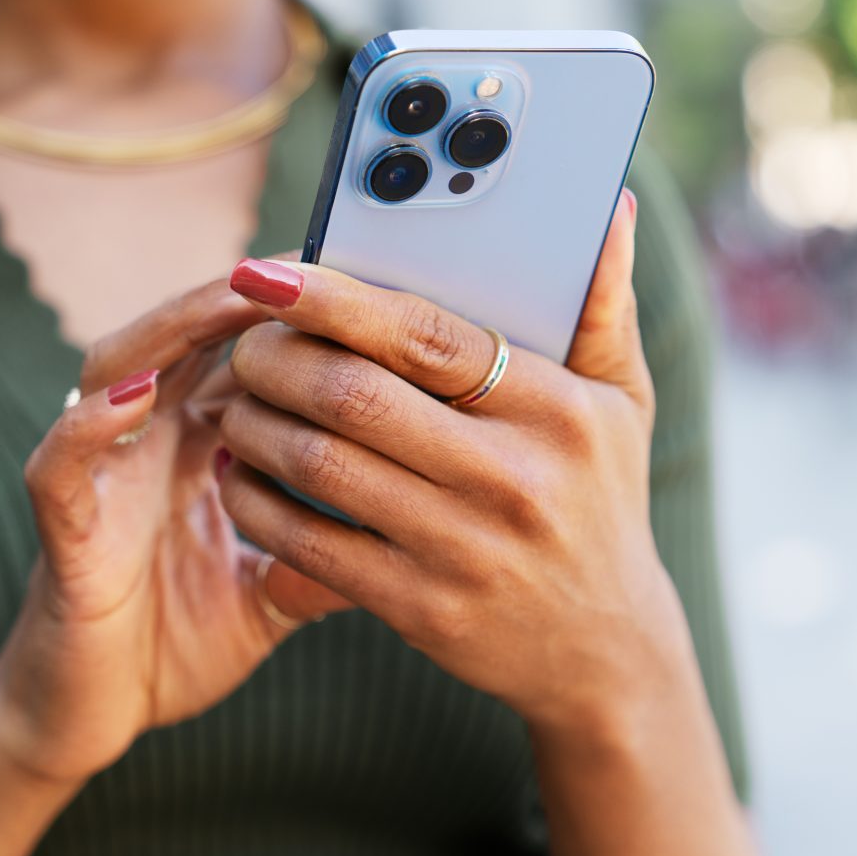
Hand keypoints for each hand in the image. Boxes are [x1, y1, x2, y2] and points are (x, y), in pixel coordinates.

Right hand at [0, 275, 351, 786]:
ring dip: (172, 327)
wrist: (93, 718)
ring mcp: (100, 478)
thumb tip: (409, 532)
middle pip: (185, 341)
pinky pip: (60, 464)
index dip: (291, 323)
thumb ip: (323, 555)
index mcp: (197, 447)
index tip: (355, 287)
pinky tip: (134, 396)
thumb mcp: (271, 594)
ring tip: (229, 297)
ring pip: (117, 369)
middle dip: (241, 297)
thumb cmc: (180, 641)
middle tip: (303, 259)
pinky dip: (88, 425)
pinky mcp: (61, 529)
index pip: (243, 361)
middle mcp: (147, 443)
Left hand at [218, 192, 694, 733]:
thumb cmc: (602, 499)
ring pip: (321, 464)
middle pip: (354, 395)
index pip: (425, 336)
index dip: (333, 298)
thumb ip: (605, 304)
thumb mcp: (623, 402)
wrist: (605, 648)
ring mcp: (463, 548)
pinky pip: (310, 545)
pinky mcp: (421, 607)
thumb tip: (611, 206)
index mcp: (555, 410)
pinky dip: (257, 504)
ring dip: (254, 424)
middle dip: (275, 358)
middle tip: (245, 340)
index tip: (267, 274)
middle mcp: (511, 478)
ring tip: (234, 399)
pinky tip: (239, 477)